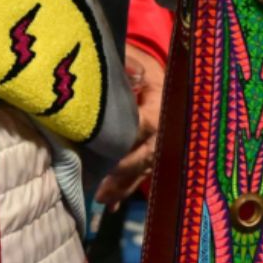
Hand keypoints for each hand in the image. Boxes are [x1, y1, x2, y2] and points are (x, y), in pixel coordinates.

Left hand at [95, 44, 164, 209]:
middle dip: (122, 173)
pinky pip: (138, 174)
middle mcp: (162, 128)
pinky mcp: (147, 153)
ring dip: (121, 187)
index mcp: (160, 104)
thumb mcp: (133, 55)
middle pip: (144, 155)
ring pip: (141, 170)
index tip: (106, 148)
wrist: (153, 68)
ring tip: (102, 200)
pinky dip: (123, 190)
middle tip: (99, 187)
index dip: (128, 137)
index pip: (147, 124)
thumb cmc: (137, 59)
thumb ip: (130, 64)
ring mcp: (157, 143)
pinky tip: (110, 207)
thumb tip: (132, 73)